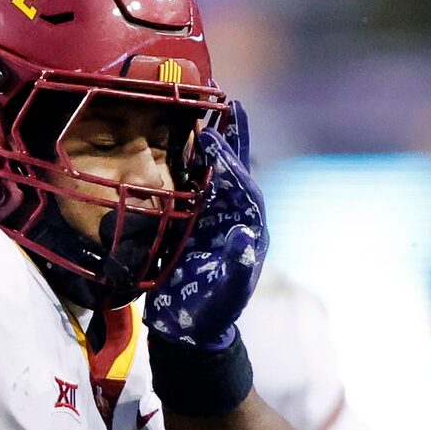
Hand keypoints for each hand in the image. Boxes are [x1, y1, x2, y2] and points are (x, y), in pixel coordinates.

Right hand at [146, 105, 264, 356]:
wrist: (189, 328)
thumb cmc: (211, 314)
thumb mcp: (226, 294)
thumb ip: (238, 267)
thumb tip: (245, 235)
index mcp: (248, 230)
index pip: (242, 186)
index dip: (229, 161)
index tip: (213, 136)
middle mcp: (235, 218)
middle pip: (236, 170)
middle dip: (233, 138)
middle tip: (230, 101)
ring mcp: (216, 218)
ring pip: (217, 173)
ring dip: (214, 143)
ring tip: (208, 109)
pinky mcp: (196, 222)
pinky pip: (195, 185)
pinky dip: (190, 163)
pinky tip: (181, 142)